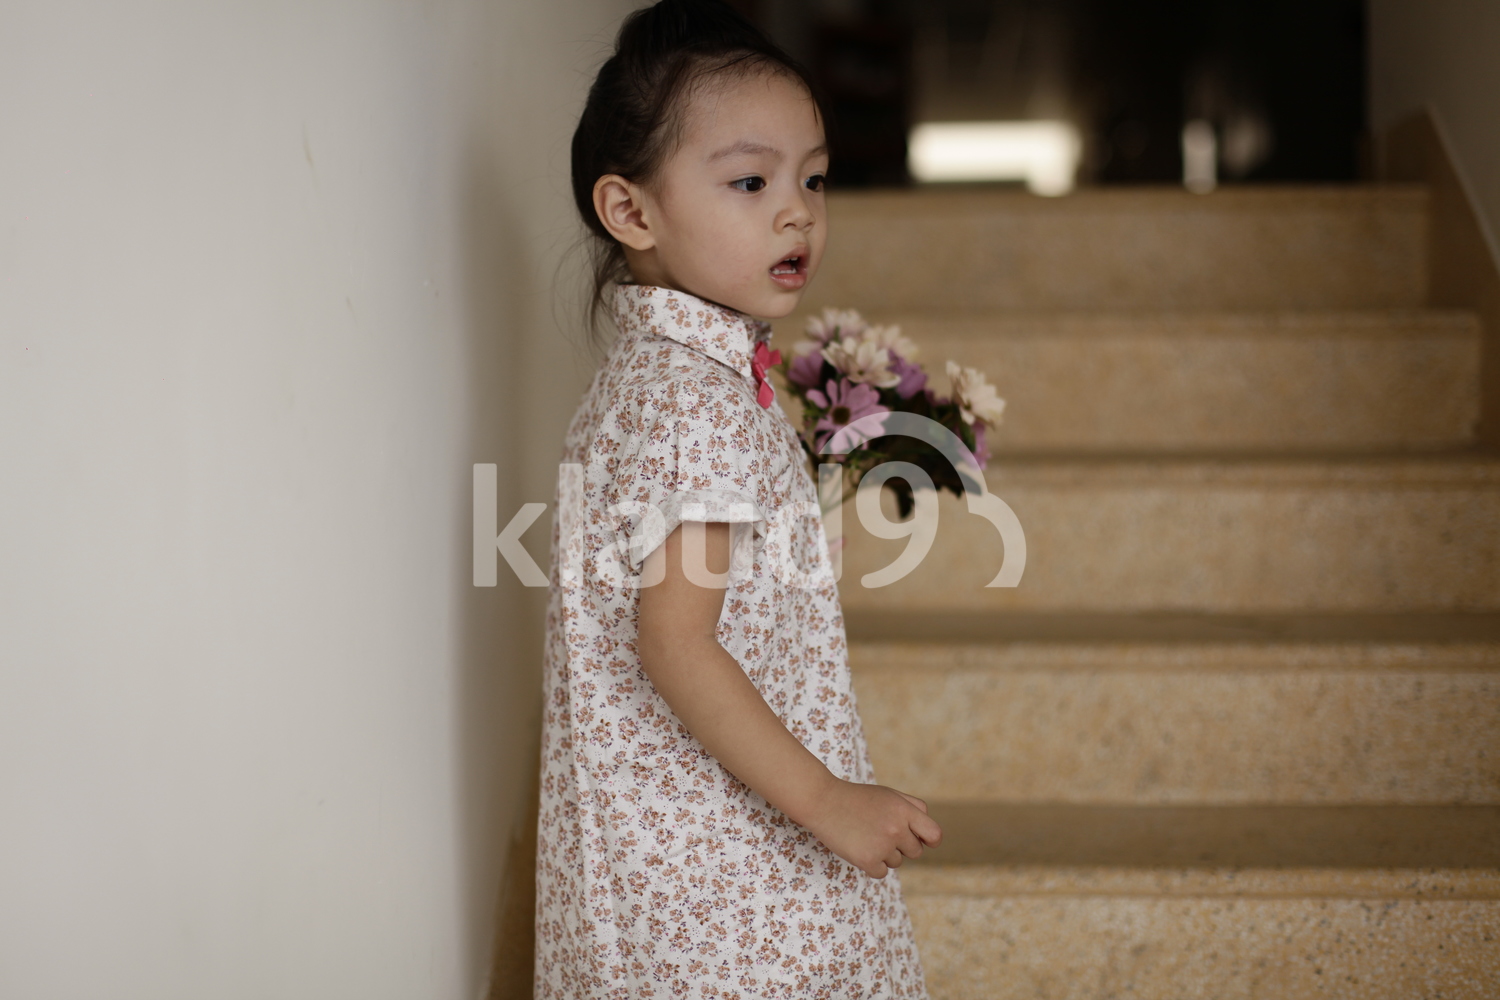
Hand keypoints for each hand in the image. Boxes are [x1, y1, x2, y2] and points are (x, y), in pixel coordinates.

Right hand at [801, 779, 941, 877]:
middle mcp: (897, 829)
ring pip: (897, 862)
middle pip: (915, 852)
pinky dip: (872, 865)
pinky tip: (860, 849)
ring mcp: (882, 845)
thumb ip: (913, 807)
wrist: (824, 801)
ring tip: (866, 836)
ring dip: (885, 854)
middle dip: (902, 846)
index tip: (922, 841)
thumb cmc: (857, 798)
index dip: (929, 840)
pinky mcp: (867, 860)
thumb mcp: (888, 794)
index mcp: (904, 810)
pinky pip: (882, 873)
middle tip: (881, 833)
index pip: (934, 835)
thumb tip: (930, 833)